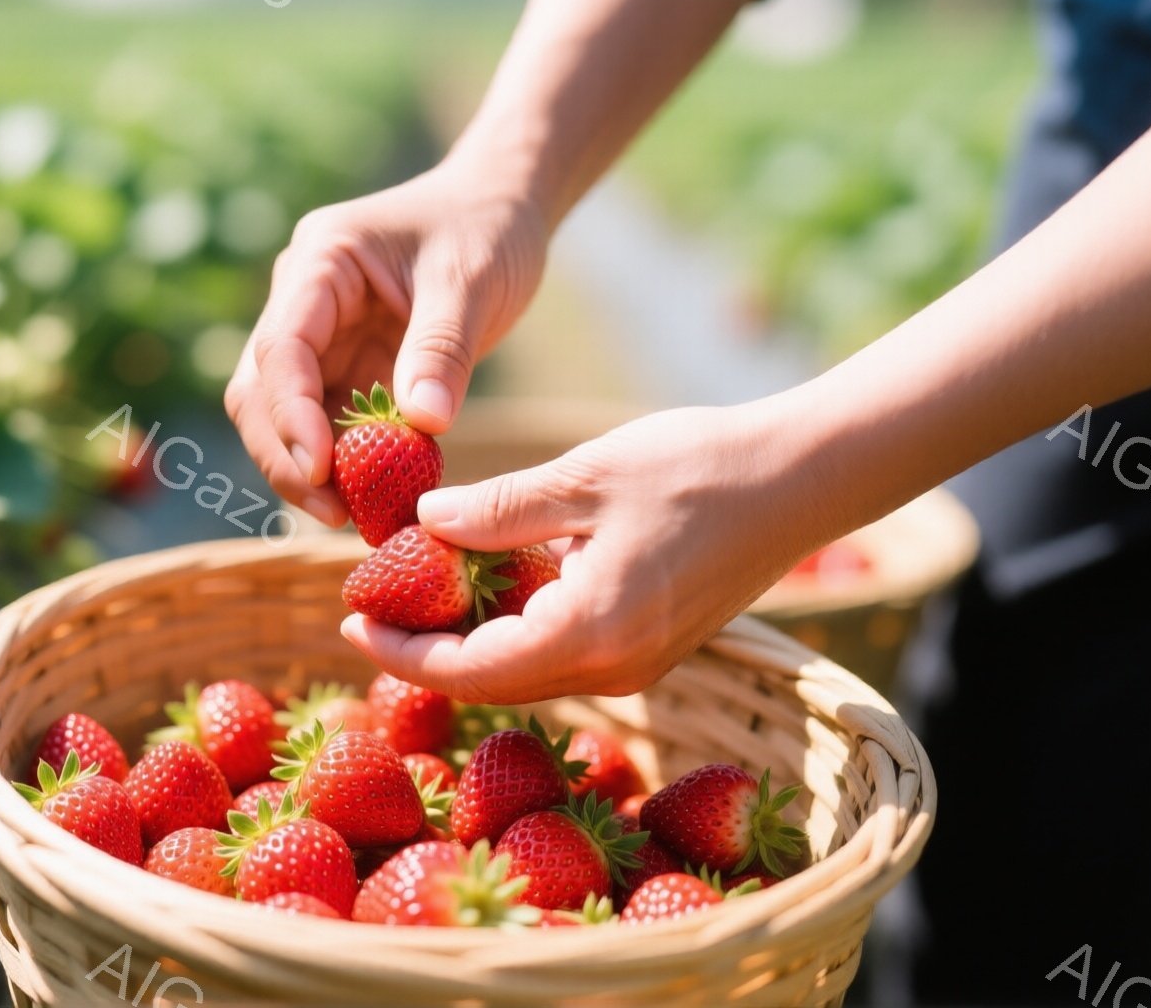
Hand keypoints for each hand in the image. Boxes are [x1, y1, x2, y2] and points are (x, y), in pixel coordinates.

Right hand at [224, 161, 547, 523]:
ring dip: (310, 471)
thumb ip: (441, 351)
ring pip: (282, 418)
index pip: (281, 347)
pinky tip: (375, 499)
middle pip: (261, 391)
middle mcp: (301, 302)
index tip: (320, 469)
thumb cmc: (484, 229)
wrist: (499, 212)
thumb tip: (423, 426)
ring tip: (356, 518)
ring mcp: (317, 340)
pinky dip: (344, 467)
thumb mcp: (470, 283)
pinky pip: (326, 429)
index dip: (290, 413)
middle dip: (287, 456)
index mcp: (320, 263)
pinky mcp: (341, 371)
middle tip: (334, 513)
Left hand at [341, 402, 847, 703]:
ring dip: (466, 645)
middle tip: (364, 611)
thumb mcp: (580, 477)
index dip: (401, 653)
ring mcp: (637, 666)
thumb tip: (420, 524)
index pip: (469, 670)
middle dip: (423, 655)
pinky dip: (512, 632)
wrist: (802, 478)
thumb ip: (496, 510)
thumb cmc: (697, 467)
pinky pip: (562, 657)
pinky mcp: (651, 649)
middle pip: (492, 684)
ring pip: (526, 674)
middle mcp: (613, 669)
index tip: (347, 622)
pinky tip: (483, 588)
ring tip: (409, 597)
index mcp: (590, 632)